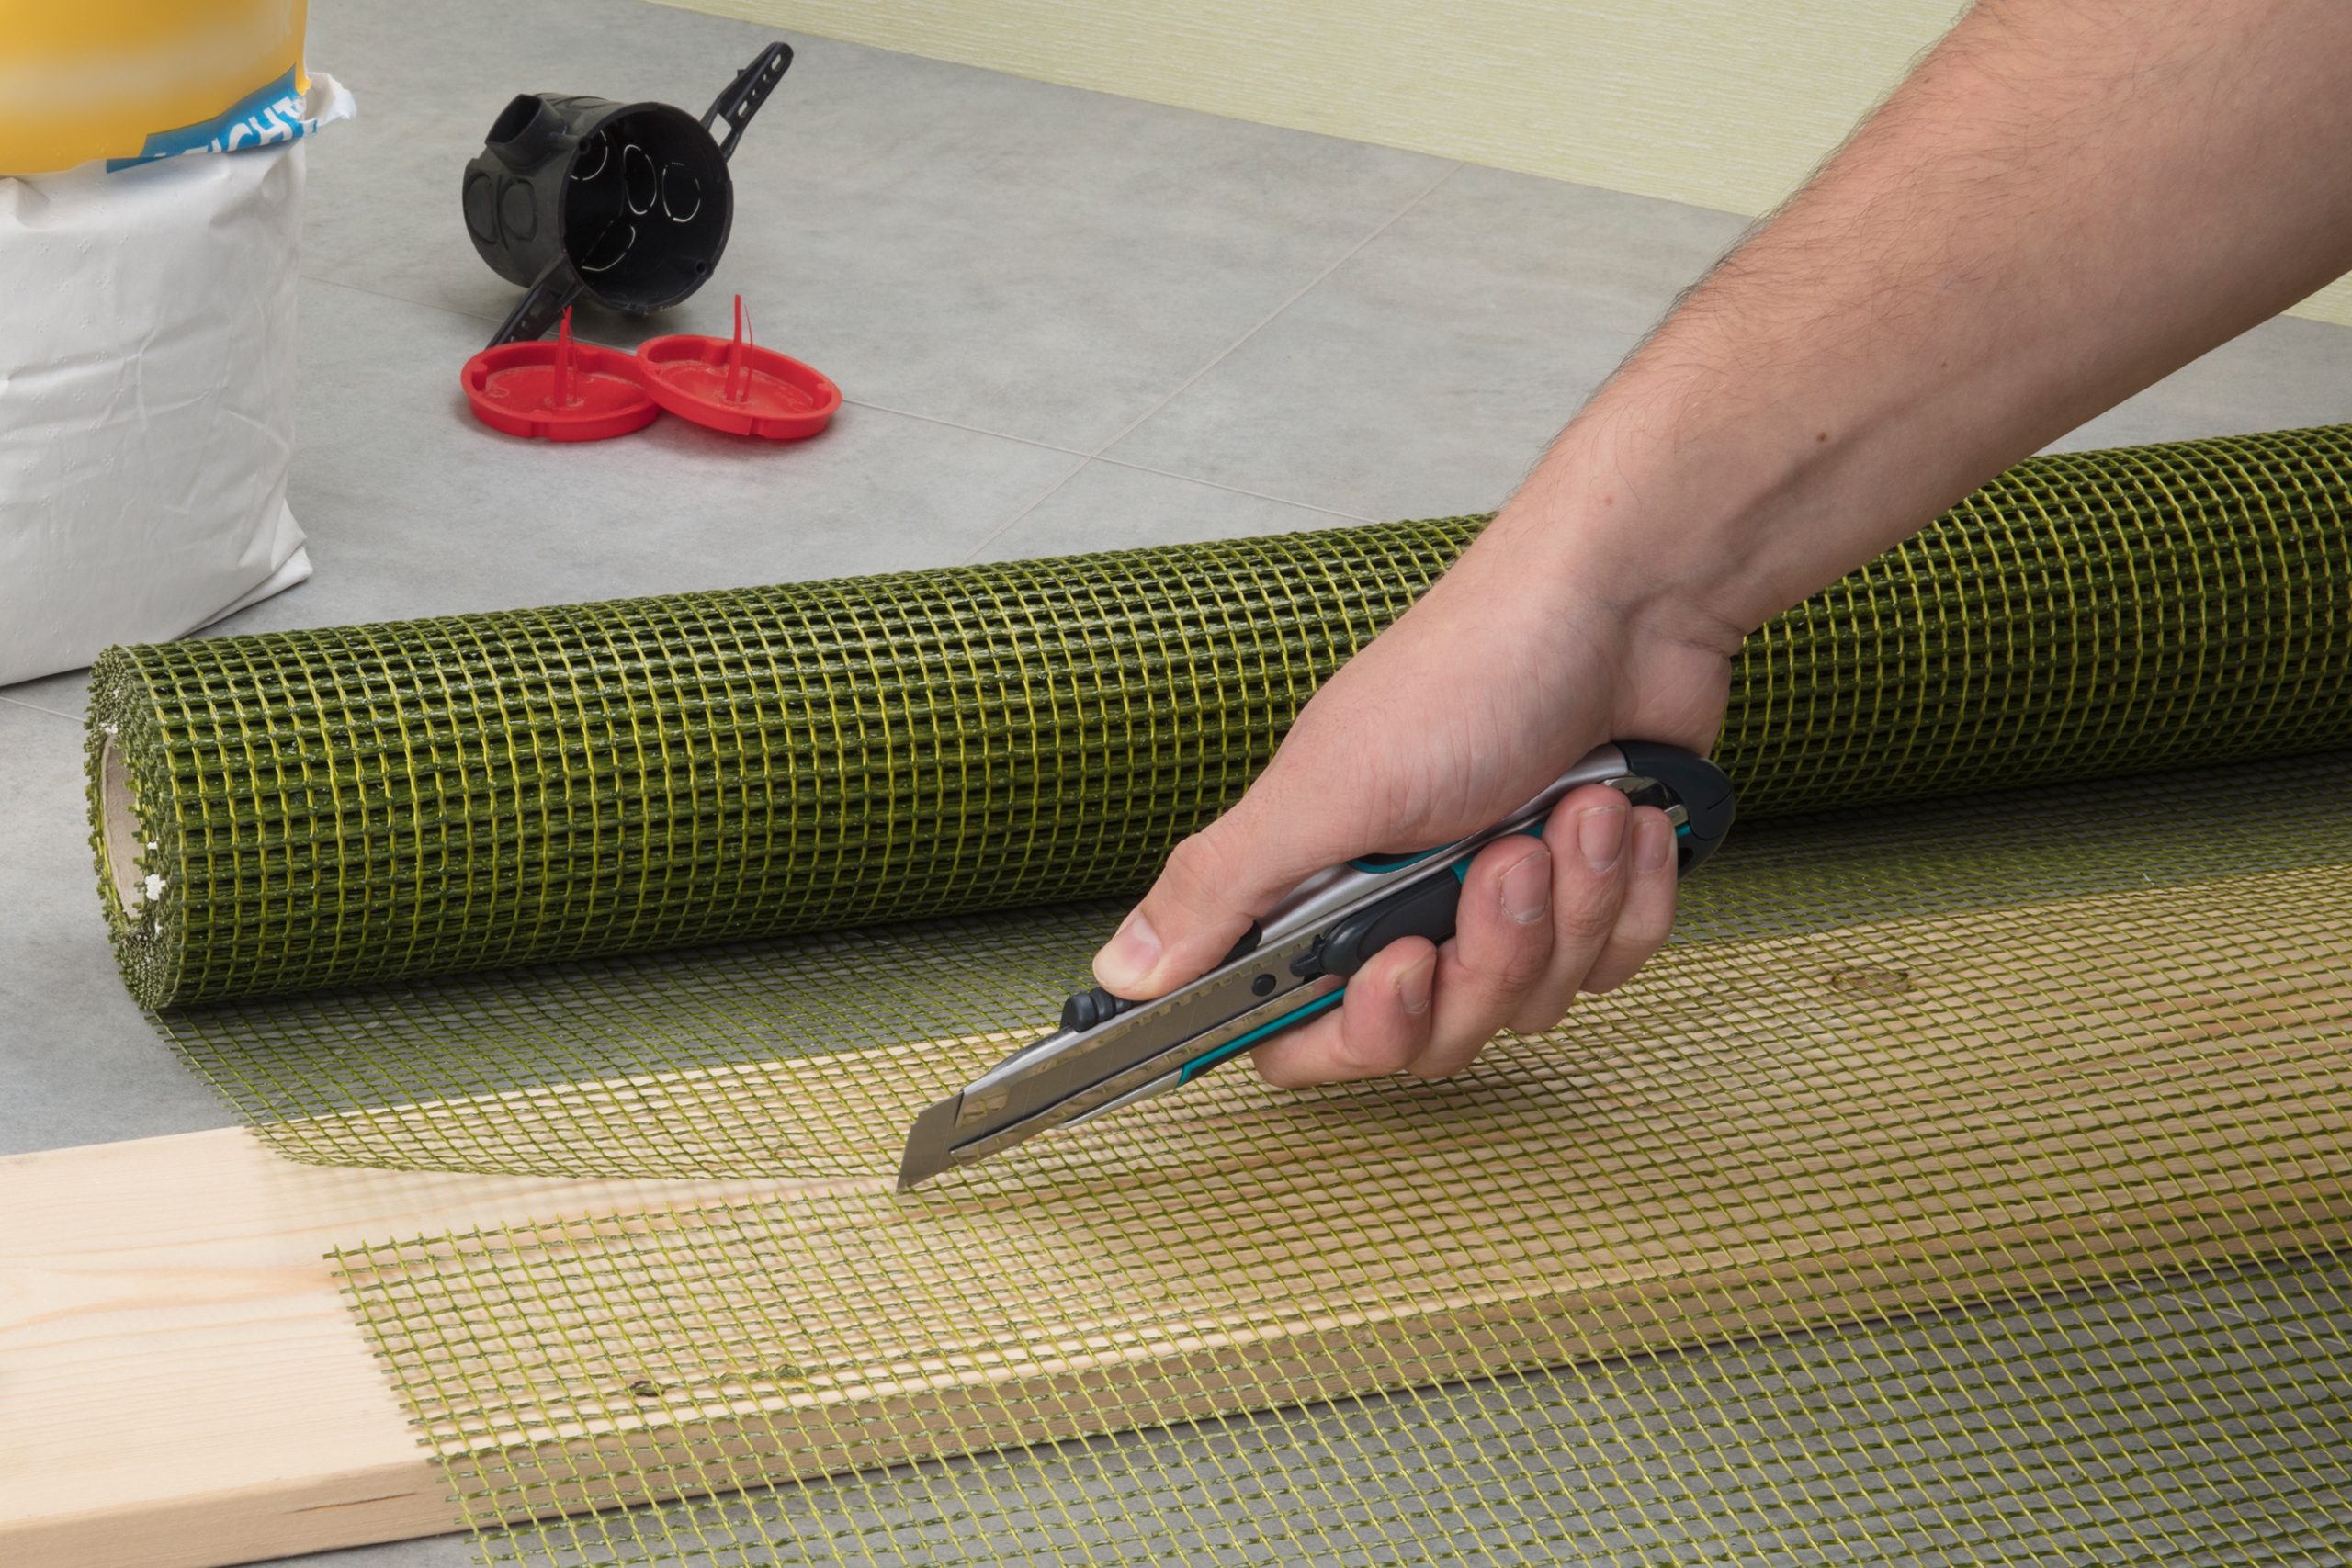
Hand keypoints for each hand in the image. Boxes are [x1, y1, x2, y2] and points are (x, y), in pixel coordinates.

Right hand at [1090, 508, 1737, 1086]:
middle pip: (1438, 1032)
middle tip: (1503, 858)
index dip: (1358, 1030)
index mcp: (1324, 886)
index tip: (1399, 968)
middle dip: (1489, 953)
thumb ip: (1222, 887)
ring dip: (1567, 906)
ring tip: (1574, 810)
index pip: (1306, 1030)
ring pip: (1537, 1001)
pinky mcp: (1591, 896)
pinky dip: (1627, 892)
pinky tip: (1623, 816)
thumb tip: (1122, 970)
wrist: (1627, 604)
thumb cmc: (1473, 670)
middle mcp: (1408, 905)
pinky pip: (1613, 961)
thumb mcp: (1328, 788)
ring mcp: (1505, 905)